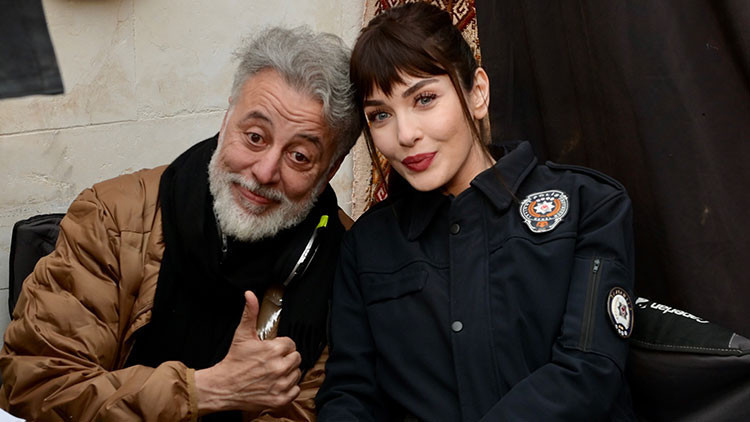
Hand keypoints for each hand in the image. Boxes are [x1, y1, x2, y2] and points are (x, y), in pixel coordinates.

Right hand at [195, 291, 301, 413]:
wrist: (223, 387)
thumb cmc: (233, 362)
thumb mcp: (242, 335)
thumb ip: (250, 313)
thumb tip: (250, 294)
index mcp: (273, 350)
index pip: (291, 344)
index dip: (281, 346)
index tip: (272, 350)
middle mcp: (279, 368)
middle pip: (296, 358)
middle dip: (286, 358)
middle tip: (272, 361)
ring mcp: (280, 384)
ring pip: (297, 373)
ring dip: (288, 372)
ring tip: (273, 372)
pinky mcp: (280, 399)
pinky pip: (295, 390)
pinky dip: (288, 388)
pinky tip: (276, 383)